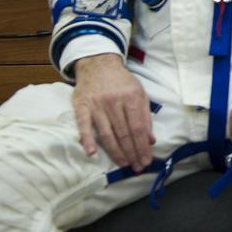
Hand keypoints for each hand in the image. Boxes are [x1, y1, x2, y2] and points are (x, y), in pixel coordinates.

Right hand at [72, 53, 155, 170]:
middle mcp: (115, 102)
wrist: (98, 64)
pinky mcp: (81, 106)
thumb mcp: (140, 94)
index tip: (146, 160)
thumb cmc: (122, 82)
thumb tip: (150, 140)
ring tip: (123, 164)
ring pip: (106, 133)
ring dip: (115, 152)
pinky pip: (83, 125)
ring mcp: (97, 105)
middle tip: (137, 167)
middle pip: (124, 133)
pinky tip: (91, 153)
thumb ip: (145, 116)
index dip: (142, 146)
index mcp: (132, 97)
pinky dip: (86, 139)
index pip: (138, 128)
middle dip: (132, 153)